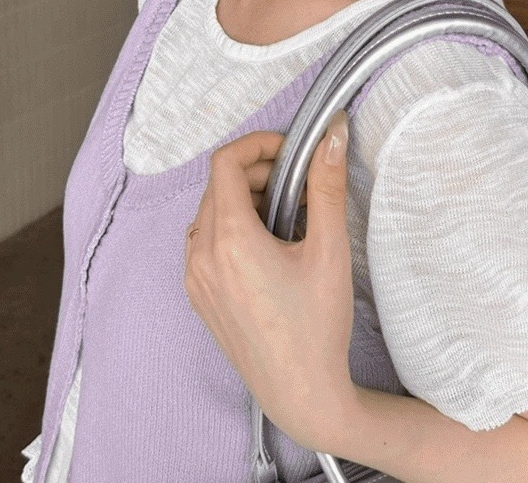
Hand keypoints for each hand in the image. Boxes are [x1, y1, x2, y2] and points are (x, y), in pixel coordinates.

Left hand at [184, 113, 358, 451]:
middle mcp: (201, 255)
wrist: (301, 393)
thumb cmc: (317, 326)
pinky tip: (267, 245)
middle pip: (219, 185)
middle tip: (299, 185)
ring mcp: (195, 277)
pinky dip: (231, 227)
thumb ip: (327, 185)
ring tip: (287, 217)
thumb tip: (332, 134)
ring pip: (210, 211)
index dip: (258, 145)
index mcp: (229, 239)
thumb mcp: (330, 249)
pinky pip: (204, 241)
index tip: (291, 152)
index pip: (226, 162)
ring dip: (245, 199)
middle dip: (259, 172)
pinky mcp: (199, 295)